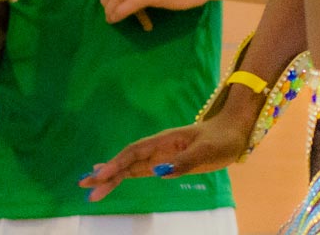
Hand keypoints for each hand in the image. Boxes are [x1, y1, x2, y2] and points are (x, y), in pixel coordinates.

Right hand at [80, 115, 251, 201]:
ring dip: (111, 176)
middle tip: (84, 185)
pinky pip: (140, 170)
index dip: (118, 162)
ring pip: (131, 166)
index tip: (101, 175)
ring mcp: (161, 155)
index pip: (136, 151)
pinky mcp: (165, 163)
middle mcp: (159, 147)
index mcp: (166, 140)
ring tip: (90, 187)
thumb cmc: (222, 139)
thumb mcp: (208, 150)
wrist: (235, 133)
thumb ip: (185, 161)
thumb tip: (160, 172)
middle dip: (107, 172)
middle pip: (128, 159)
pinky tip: (110, 179)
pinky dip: (124, 175)